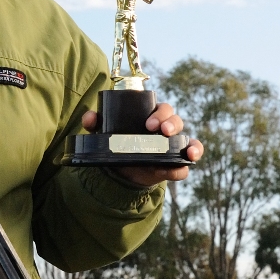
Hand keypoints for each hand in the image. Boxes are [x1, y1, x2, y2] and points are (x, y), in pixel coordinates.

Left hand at [79, 102, 203, 185]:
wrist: (122, 170)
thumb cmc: (118, 143)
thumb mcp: (105, 133)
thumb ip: (95, 123)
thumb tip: (89, 118)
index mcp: (152, 116)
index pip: (162, 109)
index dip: (159, 113)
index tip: (149, 123)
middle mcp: (166, 129)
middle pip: (176, 120)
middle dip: (171, 124)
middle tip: (160, 131)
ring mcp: (172, 146)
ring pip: (187, 139)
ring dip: (188, 143)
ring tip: (186, 150)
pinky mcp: (174, 164)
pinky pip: (187, 162)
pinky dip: (189, 161)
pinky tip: (186, 162)